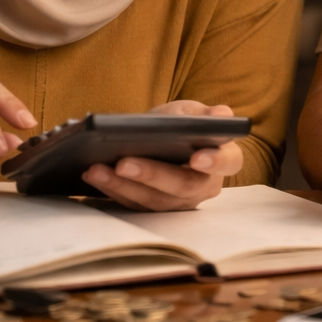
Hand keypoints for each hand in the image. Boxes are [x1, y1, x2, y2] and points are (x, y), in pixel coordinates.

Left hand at [80, 101, 243, 210]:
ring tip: (96, 169)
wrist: (160, 138)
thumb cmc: (181, 123)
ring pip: (154, 200)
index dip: (215, 162)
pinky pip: (134, 205)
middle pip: (183, 186)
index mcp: (223, 159)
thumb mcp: (192, 112)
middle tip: (123, 162)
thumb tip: (221, 117)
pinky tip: (93, 175)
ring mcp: (179, 202)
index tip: (197, 157)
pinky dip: (112, 190)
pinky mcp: (154, 209)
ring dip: (123, 185)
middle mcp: (205, 186)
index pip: (228, 162)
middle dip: (152, 175)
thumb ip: (205, 115)